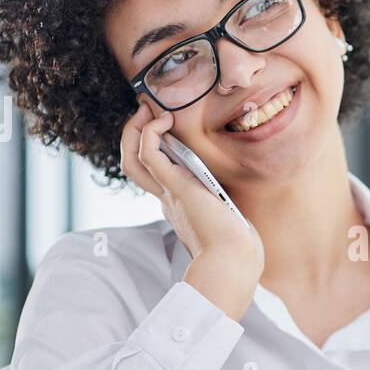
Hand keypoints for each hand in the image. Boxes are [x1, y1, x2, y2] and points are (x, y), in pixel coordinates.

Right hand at [121, 102, 263, 320]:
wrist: (234, 260)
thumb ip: (224, 204)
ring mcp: (167, 193)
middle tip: (144, 111)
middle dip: (133, 136)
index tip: (162, 127)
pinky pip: (149, 154)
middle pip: (133, 165)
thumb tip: (236, 205)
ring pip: (132, 159)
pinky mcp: (175, 187)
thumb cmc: (237, 244)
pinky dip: (151, 133)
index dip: (150, 149)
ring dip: (135, 130)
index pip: (152, 175)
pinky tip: (164, 121)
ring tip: (148, 110)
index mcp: (177, 204)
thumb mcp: (229, 216)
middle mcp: (167, 198)